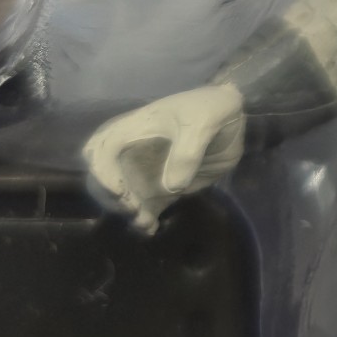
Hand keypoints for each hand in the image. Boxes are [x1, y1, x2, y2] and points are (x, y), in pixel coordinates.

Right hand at [83, 83, 246, 232]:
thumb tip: (172, 185)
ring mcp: (149, 170)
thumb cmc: (212, 108)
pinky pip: (148, 205)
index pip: (103, 148)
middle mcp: (136, 151)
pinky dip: (145, 219)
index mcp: (138, 128)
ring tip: (144, 222)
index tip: (120, 190)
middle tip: (133, 207)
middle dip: (109, 196)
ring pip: (123, 195)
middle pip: (102, 174)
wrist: (233, 116)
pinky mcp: (165, 186)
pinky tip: (151, 228)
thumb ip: (188, 151)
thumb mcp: (204, 122)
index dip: (103, 170)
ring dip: (127, 211)